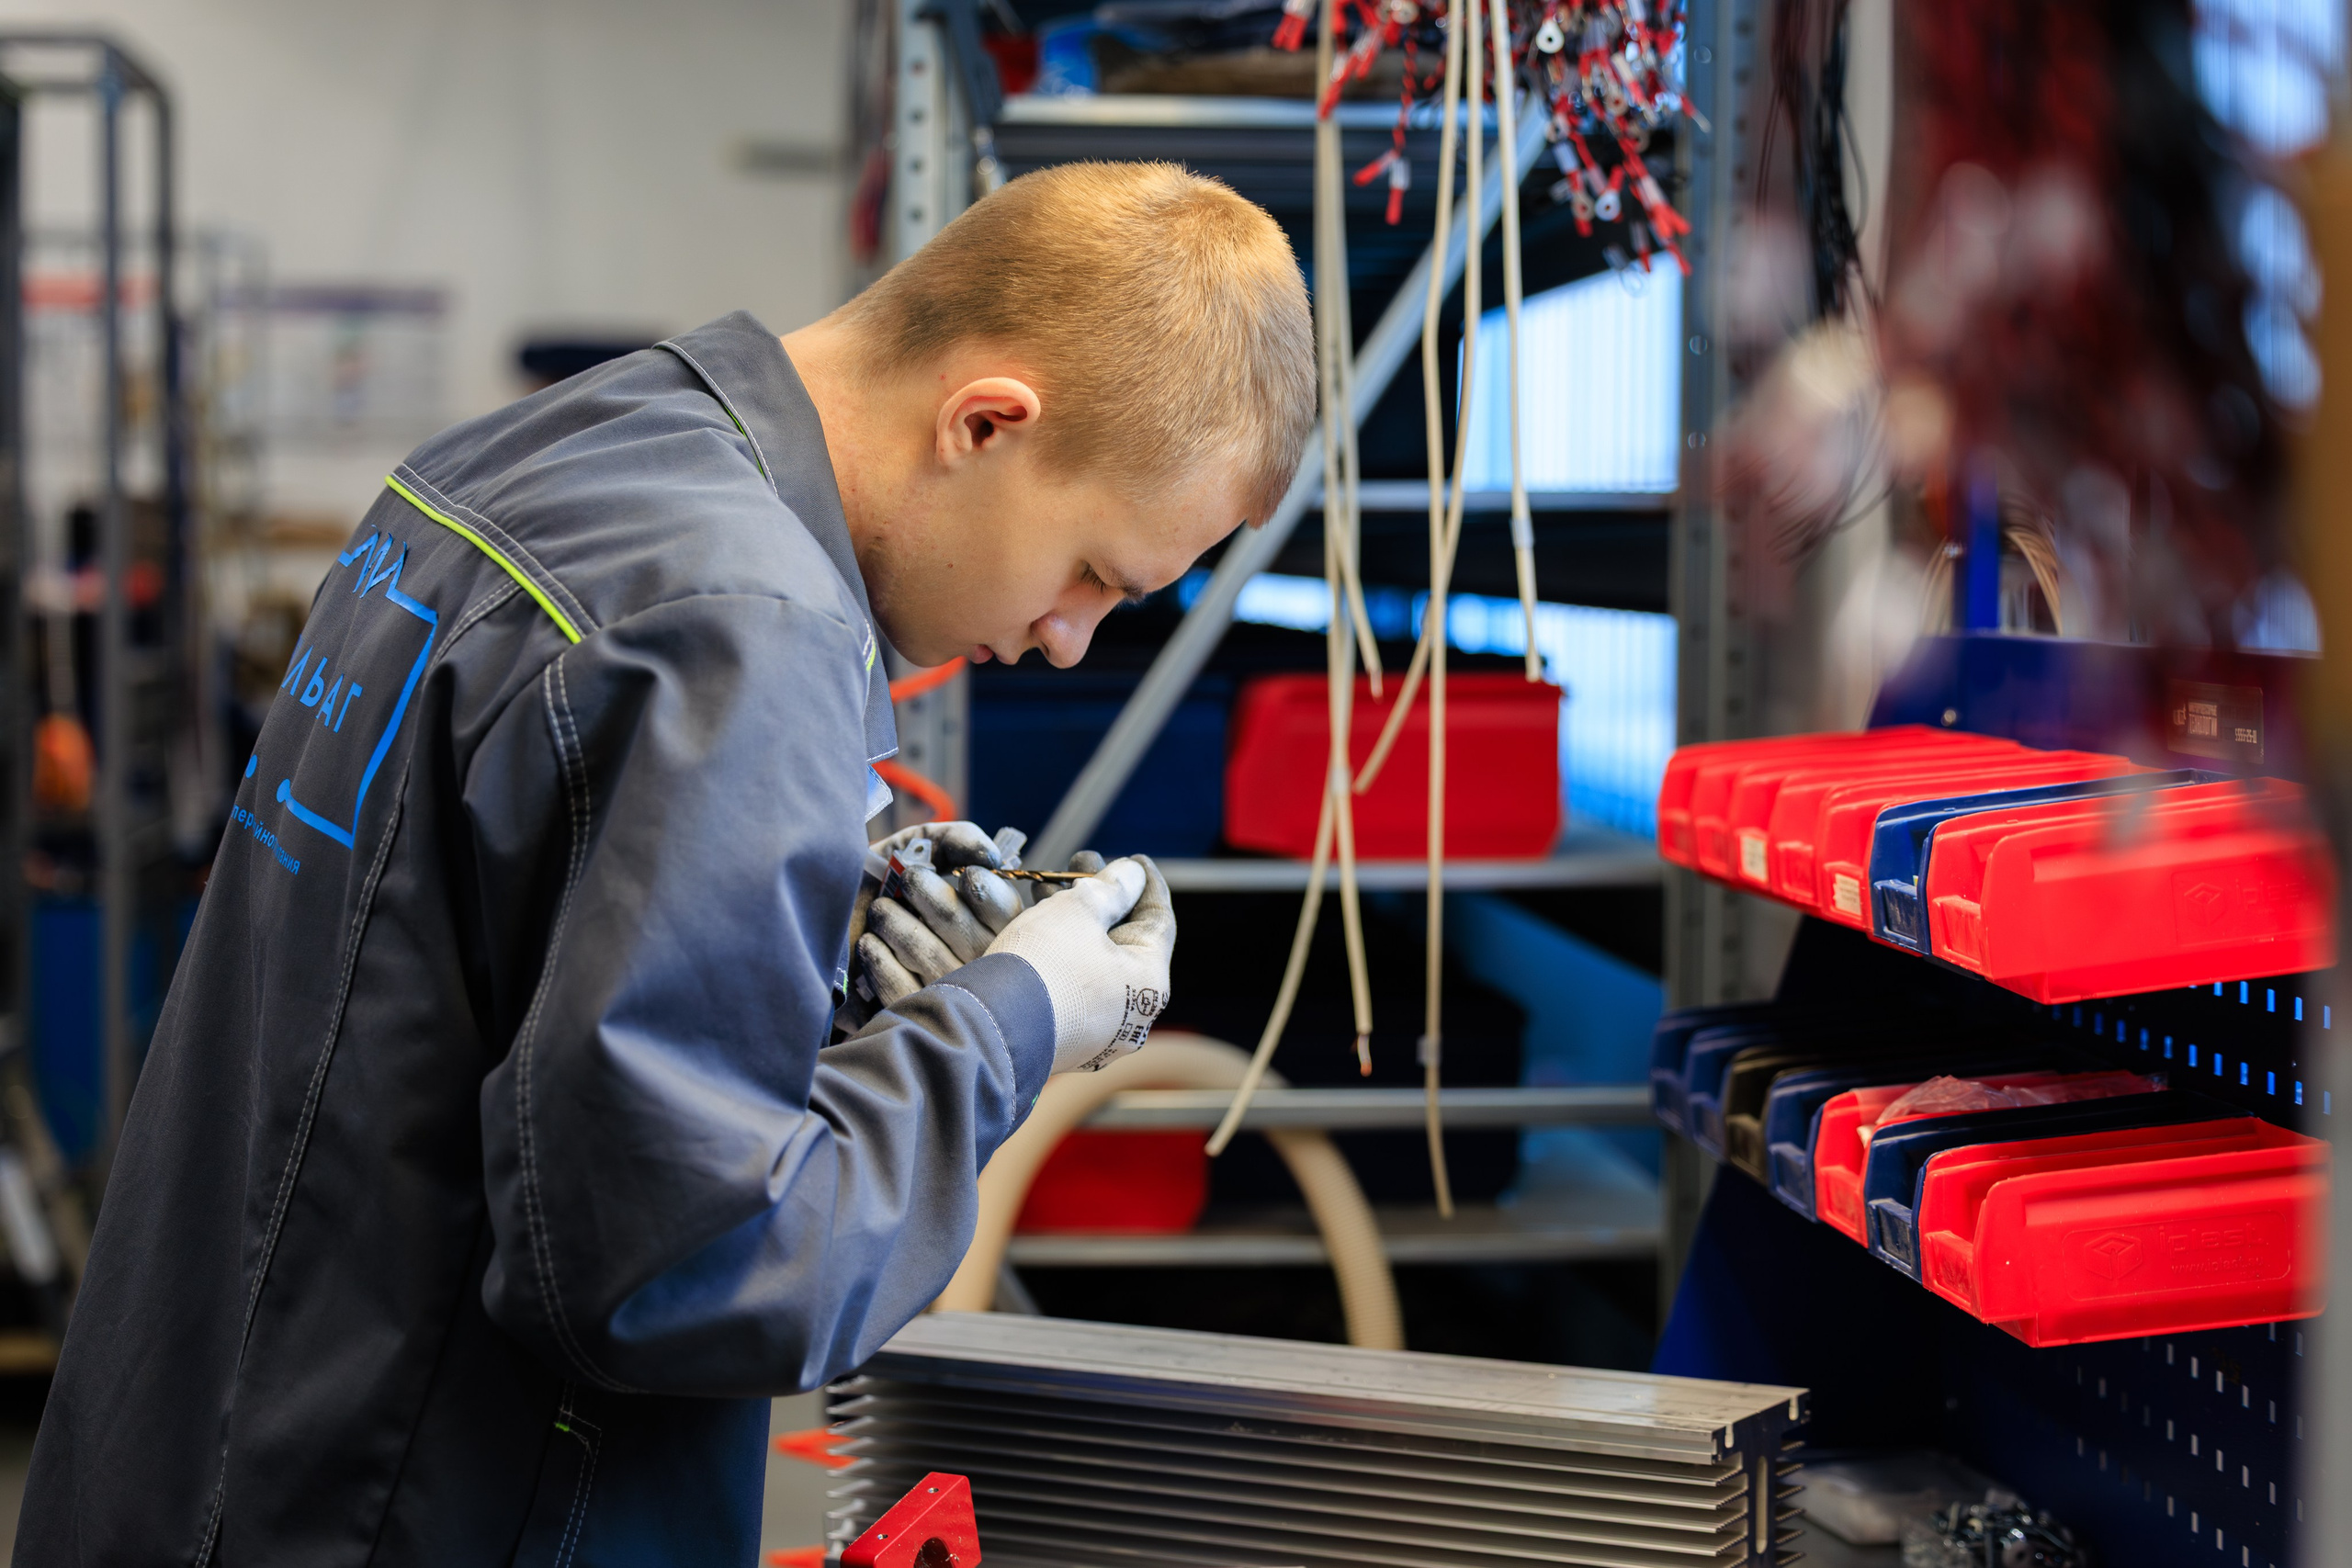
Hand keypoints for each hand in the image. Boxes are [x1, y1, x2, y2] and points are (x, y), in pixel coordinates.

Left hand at [848, 822, 1021, 1014]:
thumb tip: (992, 856)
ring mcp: (946, 994)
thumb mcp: (924, 848)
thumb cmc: (888, 879)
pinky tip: (869, 943)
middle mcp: (978, 963)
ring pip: (926, 952)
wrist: (832, 920)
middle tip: (906, 882)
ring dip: (892, 920)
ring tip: (880, 911)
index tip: (961, 876)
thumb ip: (959, 841)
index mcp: (994, 924)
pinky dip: (878, 957)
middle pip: (959, 924)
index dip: (981, 888)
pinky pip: (900, 987)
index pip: (1005, 910)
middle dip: (924, 892)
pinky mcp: (911, 1013)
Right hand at [984, 855, 1173, 1072]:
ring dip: (1075, 924)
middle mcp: (1131, 1016)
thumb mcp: (1079, 910)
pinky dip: (1061, 954)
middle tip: (1081, 868)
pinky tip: (1037, 926)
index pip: (1159, 921)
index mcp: (1149, 983)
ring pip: (1093, 964)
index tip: (1135, 859)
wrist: (988, 1029)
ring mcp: (1098, 1035)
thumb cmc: (1043, 965)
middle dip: (1102, 899)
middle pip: (1124, 942)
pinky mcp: (1065, 1041)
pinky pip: (1071, 986)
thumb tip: (1132, 875)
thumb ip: (1112, 887)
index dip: (1146, 883)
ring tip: (1048, 888)